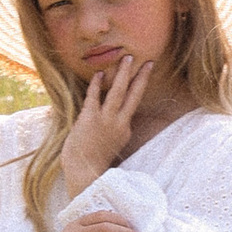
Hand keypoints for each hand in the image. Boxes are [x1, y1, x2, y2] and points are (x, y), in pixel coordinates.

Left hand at [59, 56, 147, 200]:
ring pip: (118, 92)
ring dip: (123, 73)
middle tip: (148, 62)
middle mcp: (119, 123)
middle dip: (141, 77)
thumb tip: (113, 123)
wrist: (83, 173)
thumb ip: (112, 132)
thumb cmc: (91, 162)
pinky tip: (99, 74)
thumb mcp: (108, 146)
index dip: (135, 90)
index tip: (142, 74)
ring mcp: (105, 120)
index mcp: (124, 130)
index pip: (130, 107)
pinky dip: (96, 85)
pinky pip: (94, 96)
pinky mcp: (90, 118)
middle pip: (134, 95)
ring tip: (127, 58)